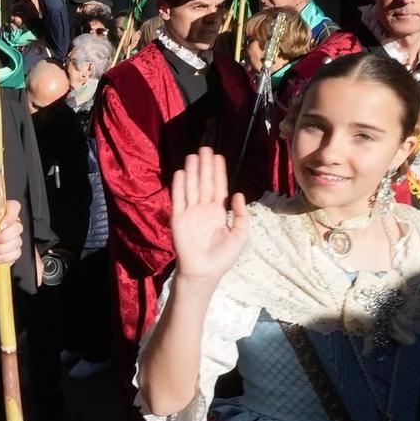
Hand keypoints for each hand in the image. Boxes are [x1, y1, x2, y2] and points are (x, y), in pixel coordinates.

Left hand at [0, 182, 24, 292]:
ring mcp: (11, 240)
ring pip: (18, 242)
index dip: (10, 217)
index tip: (0, 225)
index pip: (15, 207)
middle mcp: (6, 227)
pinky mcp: (13, 253)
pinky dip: (5, 258)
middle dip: (2, 238)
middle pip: (18, 227)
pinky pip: (18, 253)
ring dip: (1, 249)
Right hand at [169, 146, 248, 282]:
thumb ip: (241, 214)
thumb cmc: (223, 257)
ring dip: (192, 171)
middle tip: (206, 148)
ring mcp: (190, 212)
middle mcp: (203, 208)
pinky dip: (180, 186)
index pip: (218, 186)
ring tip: (193, 155)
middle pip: (204, 182)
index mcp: (218, 211)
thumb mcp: (240, 235)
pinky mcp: (178, 218)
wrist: (204, 272)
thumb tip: (239, 194)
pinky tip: (181, 172)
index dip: (218, 172)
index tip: (218, 157)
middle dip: (205, 166)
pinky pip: (179, 199)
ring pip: (191, 186)